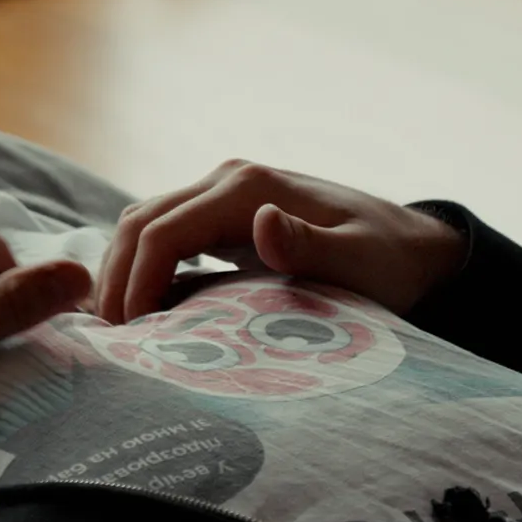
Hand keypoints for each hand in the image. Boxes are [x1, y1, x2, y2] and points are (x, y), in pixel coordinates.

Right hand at [95, 160, 465, 323]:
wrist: (411, 248)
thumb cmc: (388, 263)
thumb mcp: (357, 262)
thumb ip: (309, 246)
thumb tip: (262, 222)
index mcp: (248, 188)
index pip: (163, 230)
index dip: (135, 281)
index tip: (130, 335)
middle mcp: (227, 181)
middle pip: (141, 222)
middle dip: (115, 278)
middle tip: (109, 340)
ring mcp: (222, 195)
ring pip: (144, 224)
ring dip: (121, 271)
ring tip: (116, 330)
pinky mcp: (224, 216)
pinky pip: (165, 235)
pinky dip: (141, 268)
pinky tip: (137, 311)